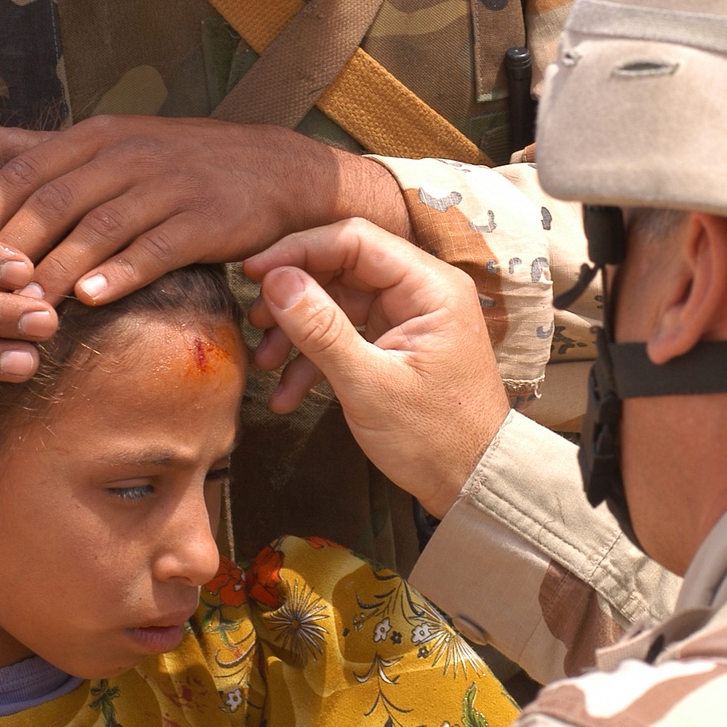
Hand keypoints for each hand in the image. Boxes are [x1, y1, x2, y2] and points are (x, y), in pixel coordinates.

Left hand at [0, 115, 410, 303]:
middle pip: (51, 203)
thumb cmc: (183, 163)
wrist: (277, 169)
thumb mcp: (109, 140)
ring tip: (23, 311)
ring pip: (97, 229)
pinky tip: (92, 300)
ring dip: (56, 272)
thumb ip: (35, 144)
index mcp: (96, 135)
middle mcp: (127, 153)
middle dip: (8, 253)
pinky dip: (120, 273)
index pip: (21, 172)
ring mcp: (167, 185)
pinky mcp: (203, 219)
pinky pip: (154, 248)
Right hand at [244, 220, 509, 518]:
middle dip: (294, 296)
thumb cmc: (436, 438)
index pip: (355, 240)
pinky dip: (315, 358)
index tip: (254, 272)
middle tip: (255, 321)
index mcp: (430, 287)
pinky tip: (286, 392)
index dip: (299, 250)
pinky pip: (346, 335)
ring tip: (265, 362)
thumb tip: (276, 281)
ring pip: (337, 304)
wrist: (472, 486)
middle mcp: (421, 292)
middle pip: (341, 268)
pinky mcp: (395, 344)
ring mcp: (408, 319)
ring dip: (298, 332)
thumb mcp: (369, 385)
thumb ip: (321, 329)